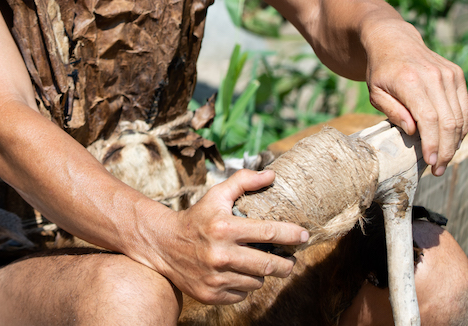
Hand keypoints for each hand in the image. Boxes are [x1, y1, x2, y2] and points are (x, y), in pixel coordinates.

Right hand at [147, 169, 308, 304]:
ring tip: (258, 264)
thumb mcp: (216, 195)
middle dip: (286, 264)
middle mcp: (221, 254)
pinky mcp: (211, 294)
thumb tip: (271, 175)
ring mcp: (216, 277)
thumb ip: (243, 182)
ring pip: (256, 282)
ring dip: (262, 274)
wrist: (163, 245)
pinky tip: (238, 273)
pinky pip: (242, 294)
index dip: (291, 235)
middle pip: (268, 265)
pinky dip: (245, 285)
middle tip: (291, 260)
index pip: (268, 233)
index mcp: (225, 228)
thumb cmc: (196, 217)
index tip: (304, 236)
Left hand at [362, 16, 467, 176]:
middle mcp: (434, 76)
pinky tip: (452, 142)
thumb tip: (413, 132)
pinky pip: (464, 107)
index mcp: (410, 80)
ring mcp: (448, 74)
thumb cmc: (381, 71)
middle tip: (438, 169)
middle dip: (445, 150)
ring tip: (444, 159)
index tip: (430, 163)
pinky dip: (461, 127)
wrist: (394, 40)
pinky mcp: (457, 74)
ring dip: (455, 143)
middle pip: (448, 122)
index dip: (432, 144)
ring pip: (460, 117)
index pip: (429, 119)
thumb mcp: (375, 93)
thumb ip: (393, 112)